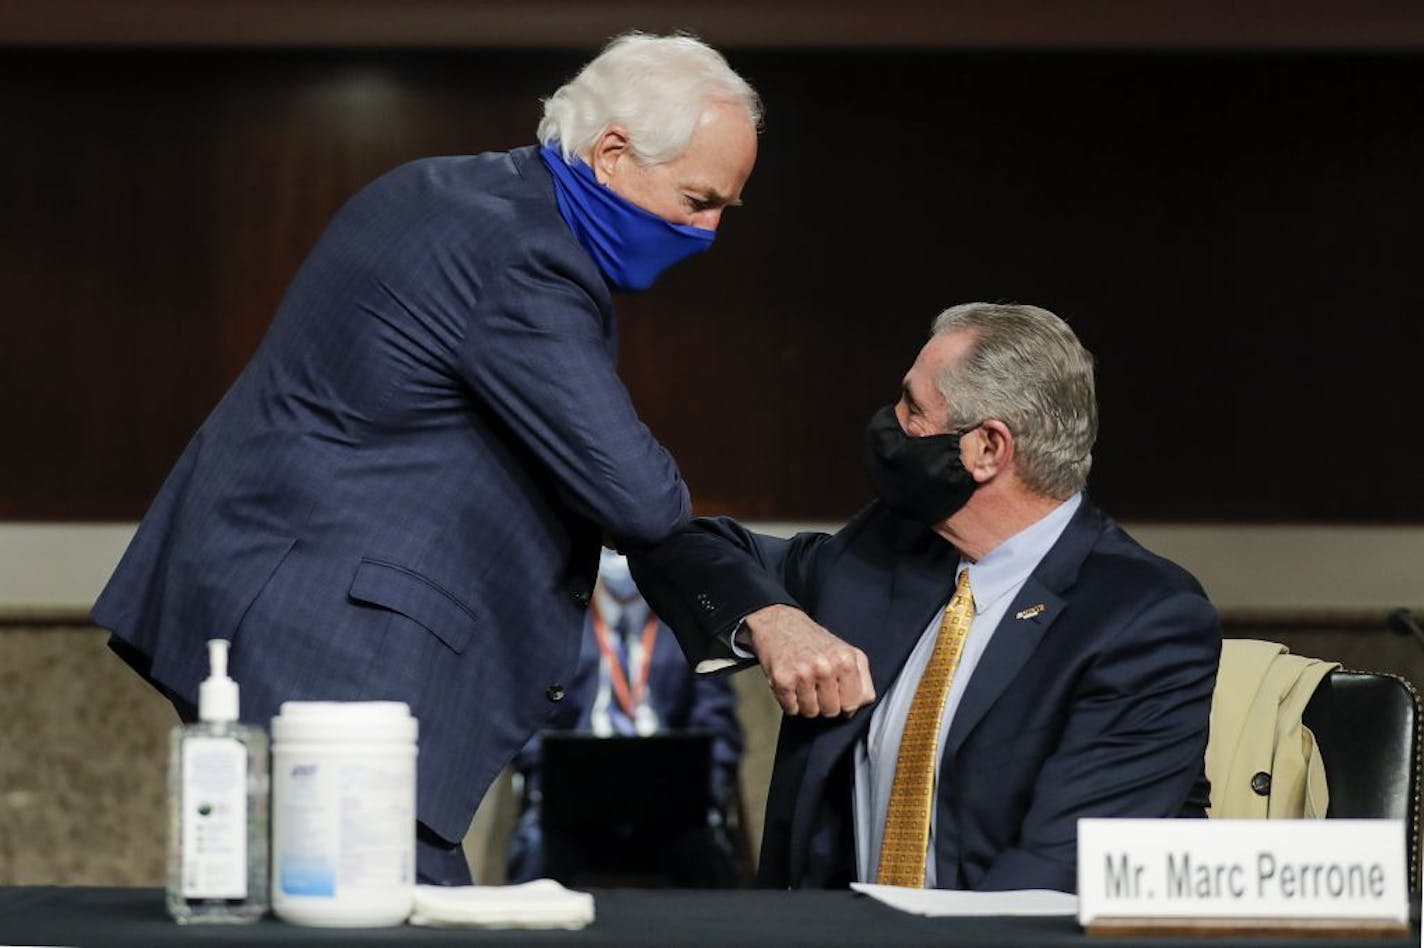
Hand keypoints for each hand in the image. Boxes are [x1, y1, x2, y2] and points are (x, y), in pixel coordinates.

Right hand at [744, 604, 874, 716]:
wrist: (779, 625)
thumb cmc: (813, 642)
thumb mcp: (846, 652)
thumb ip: (862, 680)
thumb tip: (858, 706)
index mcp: (846, 659)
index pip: (854, 703)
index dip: (844, 701)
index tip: (837, 689)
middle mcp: (826, 666)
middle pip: (832, 711)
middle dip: (824, 703)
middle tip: (817, 683)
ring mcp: (804, 673)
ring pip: (811, 712)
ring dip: (806, 702)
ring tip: (804, 682)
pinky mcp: (783, 680)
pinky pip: (791, 709)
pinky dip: (790, 701)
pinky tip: (791, 683)